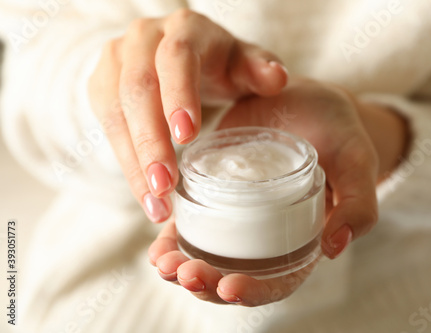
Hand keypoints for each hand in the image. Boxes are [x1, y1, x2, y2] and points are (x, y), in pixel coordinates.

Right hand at [87, 9, 287, 222]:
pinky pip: (107, 127)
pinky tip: (143, 193)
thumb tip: (276, 78)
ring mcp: (116, 61)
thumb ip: (258, 68)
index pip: (176, 57)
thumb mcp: (242, 62)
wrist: (179, 57)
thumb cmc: (217, 63)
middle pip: (138, 88)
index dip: (179, 95)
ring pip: (115, 112)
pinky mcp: (102, 85)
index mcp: (184, 29)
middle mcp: (143, 39)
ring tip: (155, 203)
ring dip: (133, 161)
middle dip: (150, 141)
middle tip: (165, 186)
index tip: (186, 137)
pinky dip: (126, 163)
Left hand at [149, 78, 408, 304]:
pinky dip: (173, 238)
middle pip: (236, 274)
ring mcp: (239, 216)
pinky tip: (157, 243)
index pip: (280, 279)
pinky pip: (192, 224)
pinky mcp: (216, 194)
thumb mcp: (356, 160)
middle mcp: (267, 235)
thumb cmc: (336, 129)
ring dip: (183, 266)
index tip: (230, 286)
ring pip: (209, 255)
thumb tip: (333, 249)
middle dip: (208, 282)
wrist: (303, 94)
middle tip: (184, 273)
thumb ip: (359, 201)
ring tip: (162, 263)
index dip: (257, 290)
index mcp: (303, 237)